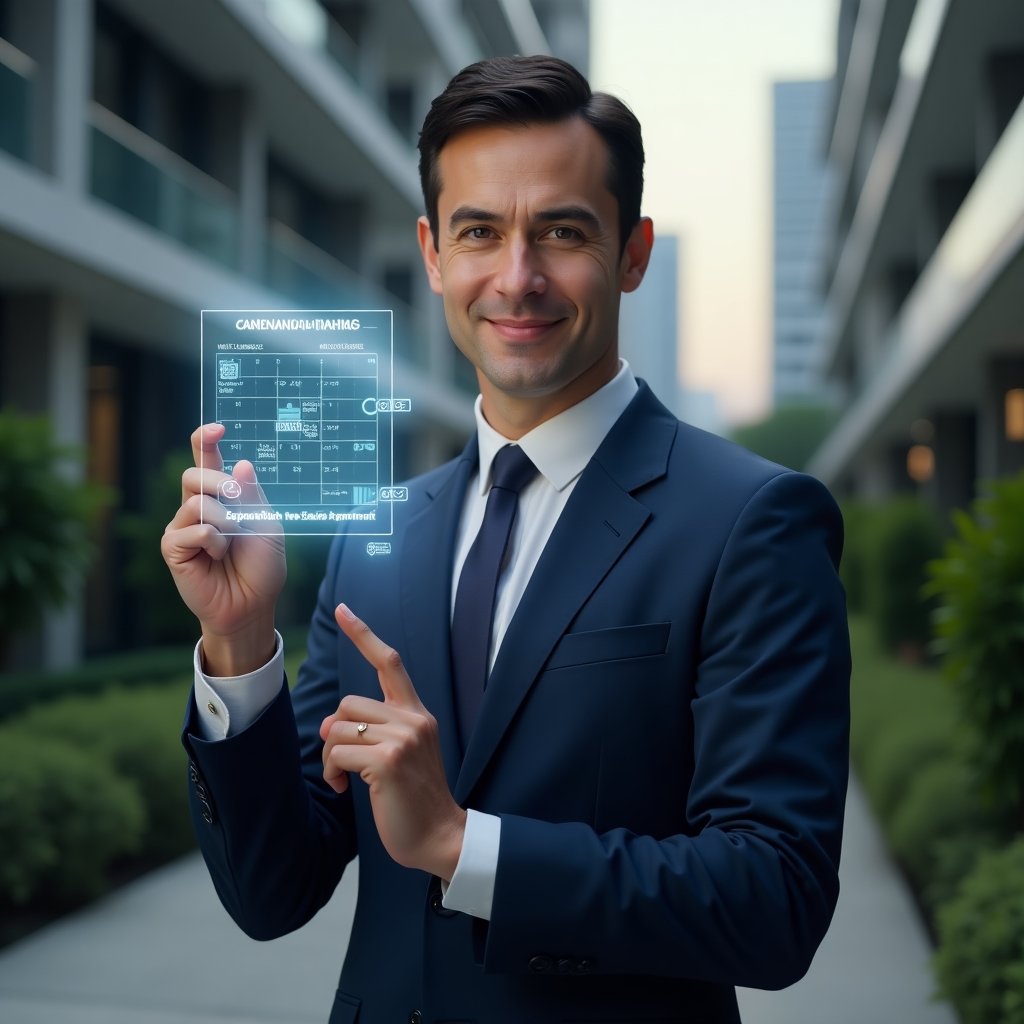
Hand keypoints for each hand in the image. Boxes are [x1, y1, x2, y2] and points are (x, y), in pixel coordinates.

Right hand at [160, 423, 285, 673]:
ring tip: (231, 544)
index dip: (205, 441)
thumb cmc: (261, 567)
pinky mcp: (173, 548)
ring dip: (224, 522)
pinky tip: (216, 557)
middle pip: (194, 474)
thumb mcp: (266, 525)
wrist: (253, 604)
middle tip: (238, 502)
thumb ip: (251, 496)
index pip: (206, 461)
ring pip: (197, 502)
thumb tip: (241, 462)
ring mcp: (182, 526)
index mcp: (221, 497)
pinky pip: (192, 529)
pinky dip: (213, 541)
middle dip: (218, 481)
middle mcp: (197, 506)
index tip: (216, 429)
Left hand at [320, 604, 466, 879]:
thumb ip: (373, 729)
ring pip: (337, 728)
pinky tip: (345, 789)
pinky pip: (338, 754)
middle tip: (342, 764)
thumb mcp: (400, 753)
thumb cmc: (413, 797)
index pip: (390, 662)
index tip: (343, 609)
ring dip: (330, 758)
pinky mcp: (388, 760)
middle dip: (334, 735)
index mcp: (417, 713)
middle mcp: (414, 718)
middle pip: (348, 704)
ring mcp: (403, 738)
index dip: (364, 634)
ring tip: (344, 779)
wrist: (439, 836)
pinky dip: (333, 773)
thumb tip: (328, 725)